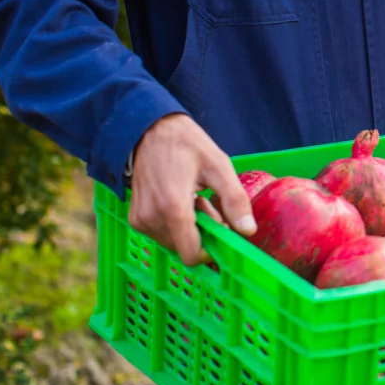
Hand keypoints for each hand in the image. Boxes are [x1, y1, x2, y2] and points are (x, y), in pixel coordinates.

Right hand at [128, 114, 255, 266]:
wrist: (150, 131)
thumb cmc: (187, 145)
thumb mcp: (219, 166)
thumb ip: (235, 201)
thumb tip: (248, 231)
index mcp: (173, 207)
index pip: (192, 254)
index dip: (211, 250)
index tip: (222, 231)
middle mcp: (152, 219)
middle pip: (186, 248)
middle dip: (202, 232)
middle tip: (206, 202)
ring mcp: (140, 220)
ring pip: (175, 242)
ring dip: (190, 228)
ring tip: (193, 197)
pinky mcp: (135, 219)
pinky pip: (162, 235)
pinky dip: (175, 224)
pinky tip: (180, 199)